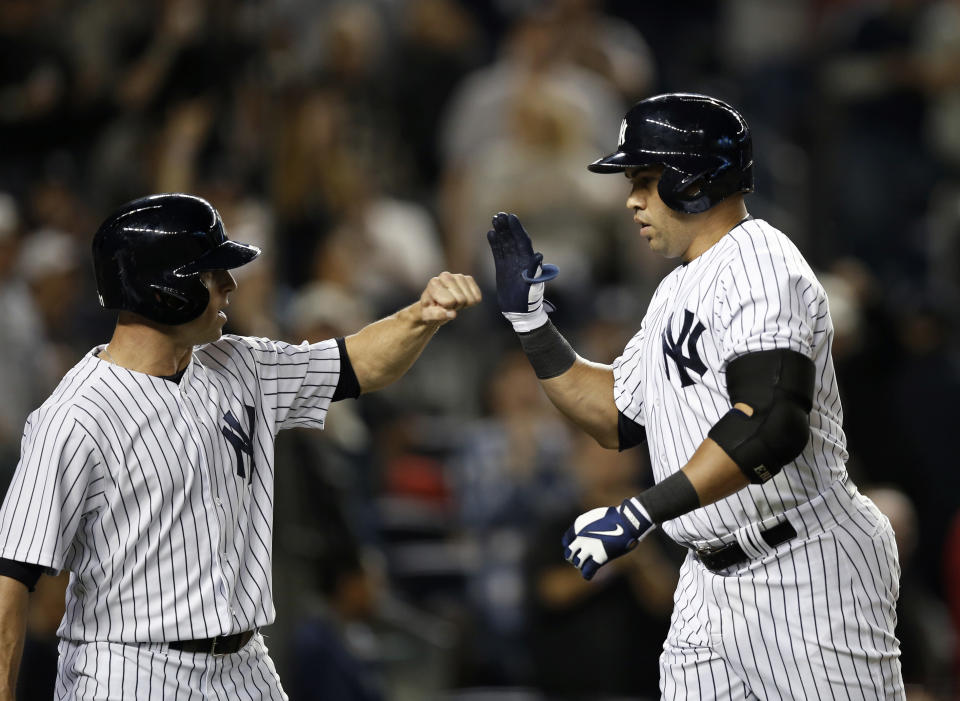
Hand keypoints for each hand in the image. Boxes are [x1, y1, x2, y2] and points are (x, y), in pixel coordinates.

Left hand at [419, 272, 481, 323]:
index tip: (438, 306)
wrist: (434, 305)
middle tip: (445, 305)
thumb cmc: (429, 310)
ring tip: (451, 302)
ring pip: (471, 299)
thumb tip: (453, 314)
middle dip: (455, 306)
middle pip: (461, 300)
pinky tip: (461, 299)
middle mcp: (445, 275)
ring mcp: (458, 276)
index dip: (446, 308)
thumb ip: (437, 315)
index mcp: (434, 282)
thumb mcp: (428, 316)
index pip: (450, 301)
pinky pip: (477, 298)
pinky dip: (471, 303)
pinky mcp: (468, 279)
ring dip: (462, 305)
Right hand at [486, 212, 557, 330]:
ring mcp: (511, 262)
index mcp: (528, 261)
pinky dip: (494, 243)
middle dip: (507, 226)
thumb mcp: (533, 286)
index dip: (517, 229)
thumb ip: (534, 271)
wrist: (519, 311)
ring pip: (505, 243)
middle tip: (499, 215)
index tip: (511, 217)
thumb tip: (538, 255)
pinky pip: (498, 252)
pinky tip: (490, 233)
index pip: (523, 241)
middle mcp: (520, 259)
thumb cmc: (529, 300)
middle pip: (513, 238)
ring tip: (494, 219)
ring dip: (500, 231)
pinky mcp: (502, 267)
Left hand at [562, 498, 653, 579]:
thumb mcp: (598, 517)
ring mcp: (589, 548)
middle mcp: (580, 537)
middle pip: (569, 553)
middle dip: (573, 557)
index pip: (566, 540)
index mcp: (579, 525)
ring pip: (577, 563)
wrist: (627, 520)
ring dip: (581, 565)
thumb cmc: (617, 516)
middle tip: (580, 558)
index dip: (569, 545)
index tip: (576, 548)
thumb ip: (591, 526)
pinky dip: (587, 574)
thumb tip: (594, 535)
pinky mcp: (600, 557)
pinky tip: (589, 575)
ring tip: (586, 566)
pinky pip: (588, 571)